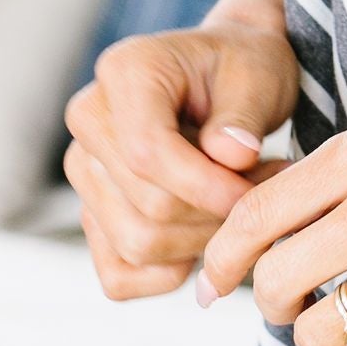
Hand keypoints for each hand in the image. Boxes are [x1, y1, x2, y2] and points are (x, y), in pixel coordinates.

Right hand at [64, 22, 299, 299]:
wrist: (229, 76)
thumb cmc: (244, 71)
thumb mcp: (259, 77)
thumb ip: (243, 116)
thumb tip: (229, 156)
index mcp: (124, 72)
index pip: (146, 154)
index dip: (205, 186)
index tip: (253, 193)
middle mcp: (89, 121)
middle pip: (147, 206)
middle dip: (215, 212)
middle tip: (263, 189)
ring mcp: (83, 171)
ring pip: (136, 244)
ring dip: (201, 240)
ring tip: (241, 204)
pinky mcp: (91, 213)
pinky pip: (119, 274)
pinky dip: (171, 271)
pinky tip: (206, 233)